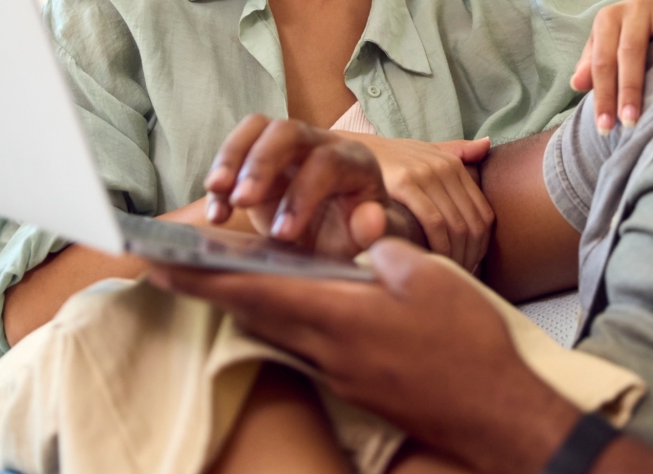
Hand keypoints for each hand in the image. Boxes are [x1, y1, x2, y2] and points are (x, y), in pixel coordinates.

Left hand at [153, 239, 579, 471]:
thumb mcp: (428, 276)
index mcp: (336, 313)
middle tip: (165, 264)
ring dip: (241, 301)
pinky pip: (302, 345)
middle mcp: (324, 347)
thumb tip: (363, 237)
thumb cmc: (465, 341)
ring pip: (274, 330)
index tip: (157, 260)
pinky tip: (289, 302)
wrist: (496, 414)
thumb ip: (384, 250)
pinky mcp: (353, 384)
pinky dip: (280, 319)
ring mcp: (338, 371)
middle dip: (205, 287)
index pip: (251, 290)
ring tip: (218, 273)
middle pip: (251, 313)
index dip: (200, 275)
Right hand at [204, 115, 425, 257]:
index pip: (327, 162)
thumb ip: (375, 232)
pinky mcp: (261, 155)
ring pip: (258, 128)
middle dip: (261, 163)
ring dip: (232, 157)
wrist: (339, 230)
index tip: (282, 234)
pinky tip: (216, 211)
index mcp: (354, 161)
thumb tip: (370, 217)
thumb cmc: (357, 234)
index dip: (303, 194)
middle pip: (288, 131)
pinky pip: (238, 148)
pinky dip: (221, 174)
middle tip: (241, 200)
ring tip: (216, 191)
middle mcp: (321, 142)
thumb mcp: (372, 242)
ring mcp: (289, 145)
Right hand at [331, 131, 493, 272]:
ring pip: (456, 225)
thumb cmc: (390, 160)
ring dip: (456, 256)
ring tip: (446, 273)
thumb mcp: (425, 150)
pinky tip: (432, 260)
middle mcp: (444, 166)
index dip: (481, 246)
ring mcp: (425, 174)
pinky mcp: (406, 183)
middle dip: (470, 256)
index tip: (471, 265)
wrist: (350, 153)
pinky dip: (438, 246)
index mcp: (453, 163)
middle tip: (459, 276)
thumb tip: (488, 143)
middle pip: (472, 223)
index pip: (483, 213)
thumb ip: (457, 150)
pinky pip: (434, 222)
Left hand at [571, 0, 652, 132]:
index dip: (602, 94)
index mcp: (609, 19)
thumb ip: (592, 65)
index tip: (605, 126)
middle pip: (629, 48)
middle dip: (629, 87)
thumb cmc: (635, 34)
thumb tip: (576, 84)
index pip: (602, 61)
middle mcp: (634, 8)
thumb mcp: (609, 46)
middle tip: (631, 118)